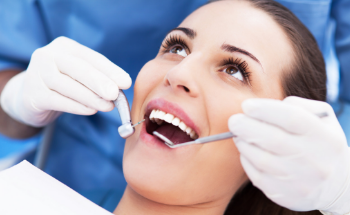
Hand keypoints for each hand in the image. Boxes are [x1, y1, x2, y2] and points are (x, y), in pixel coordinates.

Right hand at [0, 36, 130, 126]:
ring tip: (108, 106)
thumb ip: (98, 78)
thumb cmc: (62, 84)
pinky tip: (91, 110)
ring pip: (69, 86)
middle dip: (100, 82)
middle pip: (79, 69)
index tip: (126, 82)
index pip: (92, 58)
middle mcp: (48, 56)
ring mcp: (37, 74)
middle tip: (115, 94)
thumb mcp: (79, 75)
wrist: (29, 97)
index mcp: (65, 46)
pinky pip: (58, 101)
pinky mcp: (32, 95)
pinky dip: (77, 106)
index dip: (110, 71)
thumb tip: (120, 88)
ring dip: (92, 98)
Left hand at [228, 96, 349, 214]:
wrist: (334, 184)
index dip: (265, 110)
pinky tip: (246, 151)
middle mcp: (315, 161)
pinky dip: (246, 161)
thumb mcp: (321, 118)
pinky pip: (257, 176)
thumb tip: (265, 107)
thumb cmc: (320, 142)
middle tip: (234, 120)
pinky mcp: (286, 195)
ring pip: (262, 160)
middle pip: (273, 140)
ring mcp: (301, 181)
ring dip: (244, 144)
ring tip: (238, 135)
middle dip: (247, 127)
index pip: (292, 118)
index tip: (246, 106)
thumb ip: (297, 106)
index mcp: (325, 138)